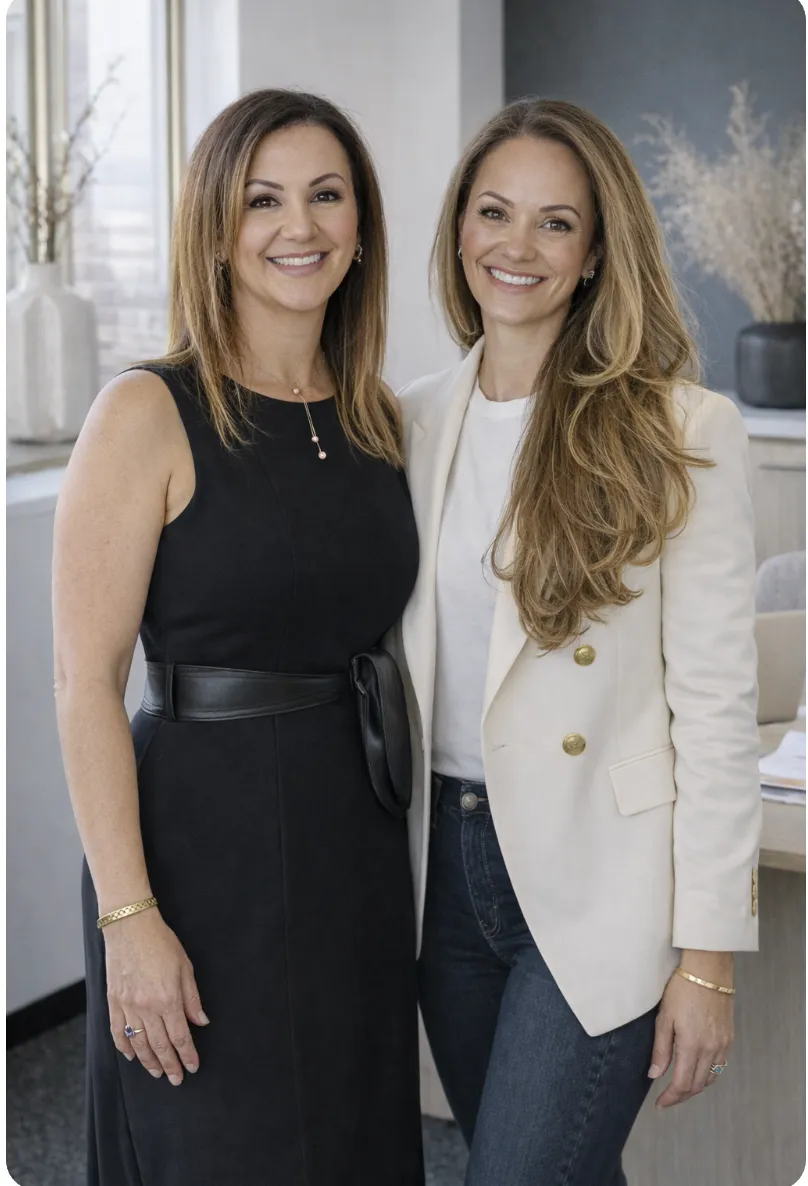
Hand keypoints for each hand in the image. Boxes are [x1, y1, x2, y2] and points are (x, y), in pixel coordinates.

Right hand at [104, 908, 209, 1085]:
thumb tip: (201, 1022)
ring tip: (157, 1072)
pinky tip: (132, 1056)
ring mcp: (127, 1006)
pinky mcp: (113, 1001)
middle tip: (176, 1079)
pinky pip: (117, 1031)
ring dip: (148, 1061)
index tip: (193, 1067)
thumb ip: (192, 998)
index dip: (187, 1055)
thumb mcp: (185, 967)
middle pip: (160, 1045)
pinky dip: (124, 1047)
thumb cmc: (161, 942)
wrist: (130, 926)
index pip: (180, 1036)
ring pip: (138, 1044)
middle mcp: (147, 1007)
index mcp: (168, 999)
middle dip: (170, 1065)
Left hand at [648, 955, 733, 1108]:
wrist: (708, 970)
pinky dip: (707, 1074)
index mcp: (692, 1045)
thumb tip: (655, 1075)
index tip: (660, 1104)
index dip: (670, 1098)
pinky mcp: (729, 1037)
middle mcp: (711, 1049)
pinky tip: (697, 1070)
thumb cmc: (682, 989)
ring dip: (695, 1087)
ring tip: (679, 1087)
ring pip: (710, 1078)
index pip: (682, 1084)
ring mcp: (723, 1044)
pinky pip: (719, 1065)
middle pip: (697, 1085)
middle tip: (666, 1099)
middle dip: (681, 1096)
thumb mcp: (664, 1018)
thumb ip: (661, 1049)